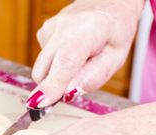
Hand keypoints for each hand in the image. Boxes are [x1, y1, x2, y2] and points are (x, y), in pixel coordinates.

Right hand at [27, 0, 143, 107]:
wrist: (108, 4)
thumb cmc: (114, 33)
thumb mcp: (116, 59)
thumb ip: (94, 77)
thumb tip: (68, 93)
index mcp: (90, 28)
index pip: (66, 61)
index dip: (52, 84)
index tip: (39, 103)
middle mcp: (65, 24)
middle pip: (46, 69)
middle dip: (55, 86)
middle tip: (77, 83)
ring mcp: (51, 26)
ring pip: (43, 68)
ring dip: (58, 75)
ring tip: (80, 61)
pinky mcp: (43, 31)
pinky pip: (44, 61)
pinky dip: (56, 65)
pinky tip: (72, 53)